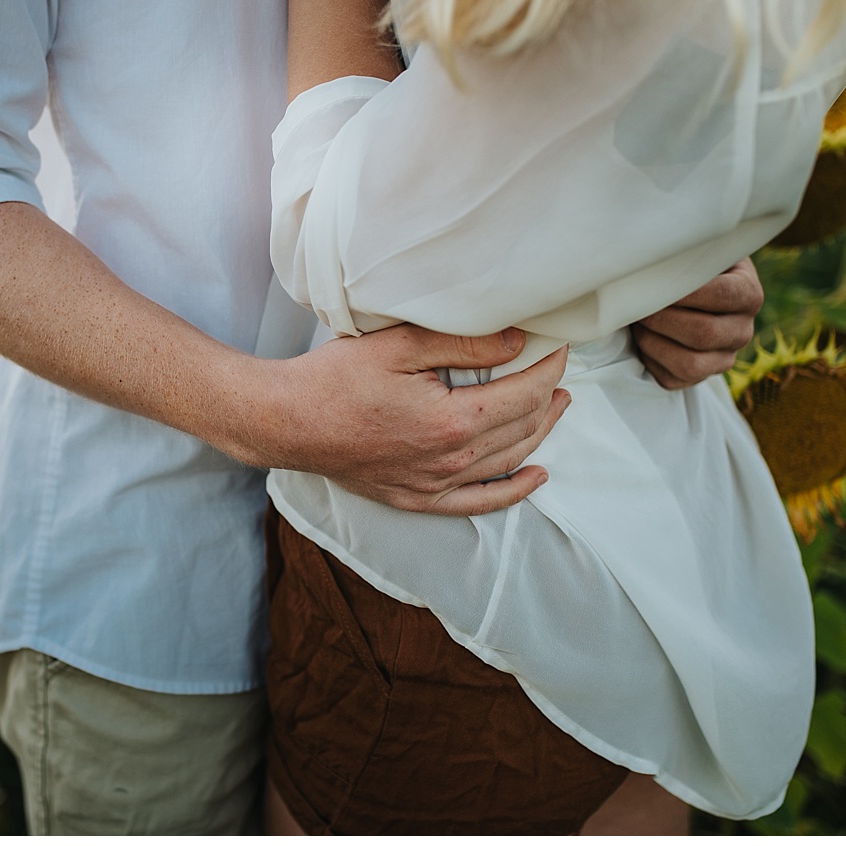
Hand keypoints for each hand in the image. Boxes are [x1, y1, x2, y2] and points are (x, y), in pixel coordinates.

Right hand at [250, 325, 571, 515]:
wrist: (287, 422)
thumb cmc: (334, 379)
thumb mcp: (399, 345)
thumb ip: (463, 344)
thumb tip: (517, 343)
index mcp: (451, 421)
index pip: (523, 394)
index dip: (547, 368)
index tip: (556, 348)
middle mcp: (450, 461)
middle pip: (522, 428)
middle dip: (547, 397)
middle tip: (558, 372)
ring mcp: (434, 485)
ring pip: (507, 461)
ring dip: (539, 433)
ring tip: (554, 406)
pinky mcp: (417, 498)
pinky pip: (478, 502)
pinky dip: (512, 491)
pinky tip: (535, 477)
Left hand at [631, 258, 761, 388]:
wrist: (685, 290)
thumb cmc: (685, 265)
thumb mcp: (696, 250)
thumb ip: (687, 250)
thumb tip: (654, 250)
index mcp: (749, 294)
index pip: (721, 294)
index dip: (681, 291)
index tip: (653, 281)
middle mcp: (743, 330)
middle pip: (703, 333)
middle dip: (661, 318)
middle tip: (636, 303)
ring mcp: (724, 358)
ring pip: (689, 364)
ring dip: (652, 341)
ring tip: (637, 321)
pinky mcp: (700, 377)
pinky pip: (672, 379)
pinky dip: (649, 358)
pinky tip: (642, 337)